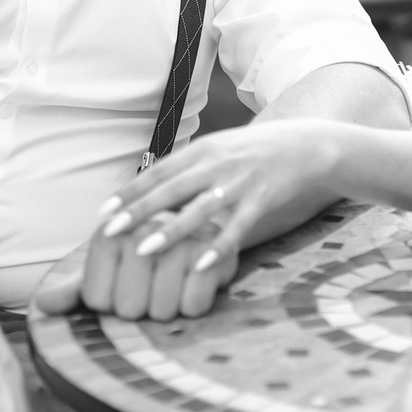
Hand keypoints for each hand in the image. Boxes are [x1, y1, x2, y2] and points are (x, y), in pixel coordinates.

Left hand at [74, 121, 347, 318]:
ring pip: (198, 210)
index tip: (102, 213)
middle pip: (169, 190)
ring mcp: (239, 182)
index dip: (129, 193)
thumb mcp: (219, 150)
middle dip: (137, 211)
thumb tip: (150, 192)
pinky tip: (199, 266)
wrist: (308, 145)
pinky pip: (237, 227)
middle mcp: (216, 163)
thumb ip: (189, 169)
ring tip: (143, 251)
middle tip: (108, 232)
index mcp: (202, 150)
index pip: (157, 173)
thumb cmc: (256, 153)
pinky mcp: (262, 199)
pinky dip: (218, 247)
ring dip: (169, 231)